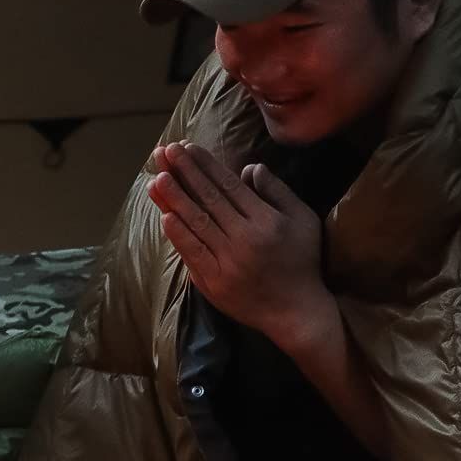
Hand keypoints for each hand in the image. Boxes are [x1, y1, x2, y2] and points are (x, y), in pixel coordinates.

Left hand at [146, 141, 327, 344]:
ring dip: (175, 198)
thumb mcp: (303, 219)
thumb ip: (277, 191)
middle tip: (166, 151)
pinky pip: (193, 253)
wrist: (296, 312)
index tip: (188, 148)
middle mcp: (244, 238)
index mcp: (265, 220)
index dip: (205, 165)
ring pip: (197, 223)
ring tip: (157, 177)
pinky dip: (178, 234)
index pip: (228, 186)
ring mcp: (227, 261)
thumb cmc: (302, 261)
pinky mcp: (214, 282)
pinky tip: (165, 216)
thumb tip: (249, 168)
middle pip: (208, 199)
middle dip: (185, 173)